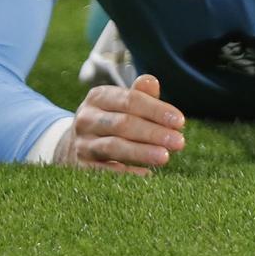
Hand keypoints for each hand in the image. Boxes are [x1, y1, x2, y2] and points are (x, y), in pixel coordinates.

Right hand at [56, 74, 186, 175]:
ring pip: (113, 147)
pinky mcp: (80, 167)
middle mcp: (87, 118)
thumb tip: (152, 81)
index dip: (156, 110)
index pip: (130, 100)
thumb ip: (140, 94)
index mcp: (99, 97)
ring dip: (142, 152)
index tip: (180, 121)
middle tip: (179, 142)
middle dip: (153, 133)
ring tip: (165, 157)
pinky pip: (105, 171)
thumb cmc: (110, 119)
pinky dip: (126, 173)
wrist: (74, 144)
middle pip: (122, 123)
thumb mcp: (121, 103)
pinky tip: (147, 174)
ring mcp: (82, 143)